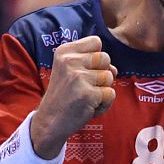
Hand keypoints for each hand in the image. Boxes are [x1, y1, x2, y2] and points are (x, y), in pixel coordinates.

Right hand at [29, 35, 116, 155]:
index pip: (96, 41)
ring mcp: (78, 77)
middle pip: (105, 58)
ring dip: (102, 90)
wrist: (49, 121)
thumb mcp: (67, 70)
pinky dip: (104, 103)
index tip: (82, 69)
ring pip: (110, 76)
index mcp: (63, 52)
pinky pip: (111, 93)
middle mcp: (69, 61)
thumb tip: (114, 69)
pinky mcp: (88, 94)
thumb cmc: (63, 96)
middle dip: (100, 73)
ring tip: (85, 97)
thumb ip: (90, 62)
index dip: (95, 57)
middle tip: (83, 86)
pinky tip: (88, 107)